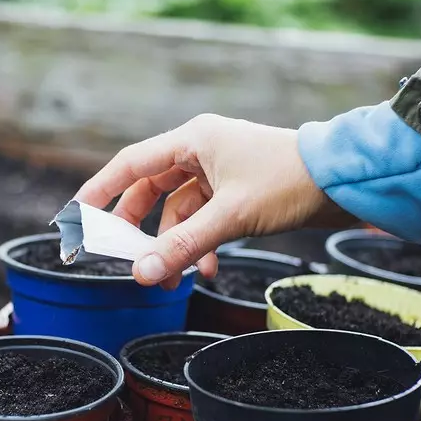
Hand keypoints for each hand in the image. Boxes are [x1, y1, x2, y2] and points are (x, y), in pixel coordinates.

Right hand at [74, 113, 354, 288]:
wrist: (345, 181)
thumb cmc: (291, 182)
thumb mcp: (231, 216)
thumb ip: (182, 245)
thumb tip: (141, 274)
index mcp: (193, 141)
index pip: (130, 164)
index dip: (99, 192)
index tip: (75, 218)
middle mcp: (201, 151)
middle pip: (149, 190)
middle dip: (137, 229)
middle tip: (124, 259)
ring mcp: (218, 172)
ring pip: (177, 210)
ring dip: (172, 244)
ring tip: (170, 279)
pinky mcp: (234, 192)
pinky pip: (201, 220)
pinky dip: (198, 245)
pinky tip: (205, 269)